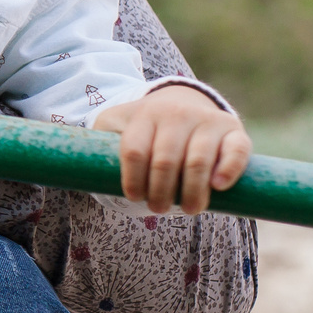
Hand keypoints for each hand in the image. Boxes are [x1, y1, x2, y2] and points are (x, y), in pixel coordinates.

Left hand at [96, 86, 251, 214]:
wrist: (184, 102)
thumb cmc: (145, 126)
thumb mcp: (116, 124)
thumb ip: (97, 140)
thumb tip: (75, 166)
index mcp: (145, 115)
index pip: (134, 151)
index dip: (132, 180)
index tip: (134, 197)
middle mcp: (177, 114)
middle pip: (164, 161)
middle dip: (161, 192)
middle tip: (159, 209)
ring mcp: (207, 121)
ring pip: (197, 160)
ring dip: (192, 192)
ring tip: (189, 209)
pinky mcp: (234, 131)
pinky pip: (236, 150)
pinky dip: (229, 169)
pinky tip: (218, 186)